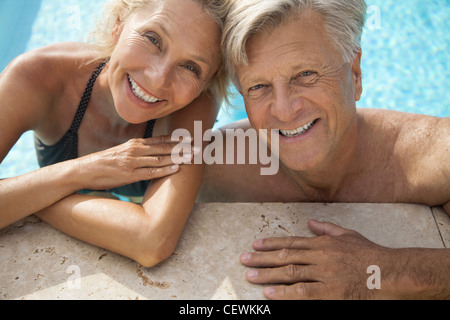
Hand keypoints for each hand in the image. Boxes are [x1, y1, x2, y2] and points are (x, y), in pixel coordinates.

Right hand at [74, 135, 196, 190]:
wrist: (83, 170)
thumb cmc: (104, 163)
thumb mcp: (122, 152)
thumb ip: (137, 152)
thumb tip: (151, 154)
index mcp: (135, 144)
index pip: (160, 140)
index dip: (177, 140)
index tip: (191, 139)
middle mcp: (136, 150)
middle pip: (164, 148)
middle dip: (183, 148)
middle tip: (199, 148)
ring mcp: (133, 162)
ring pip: (160, 158)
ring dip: (178, 158)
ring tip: (192, 157)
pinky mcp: (129, 174)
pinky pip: (151, 172)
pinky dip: (165, 170)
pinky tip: (176, 169)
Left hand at [240, 219, 396, 299]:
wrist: (390, 271)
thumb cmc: (370, 254)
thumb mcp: (348, 235)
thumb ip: (326, 228)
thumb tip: (310, 223)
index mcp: (322, 243)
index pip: (291, 242)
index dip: (271, 243)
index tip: (255, 245)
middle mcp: (320, 256)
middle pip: (285, 256)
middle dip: (262, 258)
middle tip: (243, 260)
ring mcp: (324, 274)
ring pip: (290, 272)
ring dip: (268, 275)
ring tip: (250, 275)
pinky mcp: (330, 292)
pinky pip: (303, 292)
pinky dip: (285, 293)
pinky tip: (269, 293)